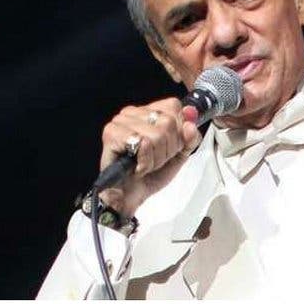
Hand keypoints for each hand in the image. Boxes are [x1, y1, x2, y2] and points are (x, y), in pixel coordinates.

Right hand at [97, 98, 200, 217]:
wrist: (130, 197)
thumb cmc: (150, 175)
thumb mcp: (179, 155)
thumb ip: (190, 138)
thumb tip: (191, 123)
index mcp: (148, 112)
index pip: (174, 106)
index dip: (178, 132)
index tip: (169, 147)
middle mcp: (133, 112)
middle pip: (168, 121)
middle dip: (168, 149)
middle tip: (155, 159)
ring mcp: (120, 121)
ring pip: (157, 134)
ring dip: (156, 158)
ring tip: (145, 164)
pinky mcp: (112, 133)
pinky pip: (144, 143)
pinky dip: (145, 162)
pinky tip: (137, 167)